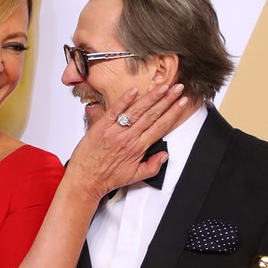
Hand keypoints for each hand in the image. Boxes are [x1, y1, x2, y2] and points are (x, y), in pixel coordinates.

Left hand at [66, 84, 188, 198]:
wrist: (85, 180)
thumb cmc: (106, 177)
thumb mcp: (134, 177)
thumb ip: (152, 166)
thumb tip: (164, 155)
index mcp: (138, 148)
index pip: (161, 126)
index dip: (173, 113)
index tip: (182, 103)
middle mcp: (128, 138)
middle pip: (153, 115)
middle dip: (168, 100)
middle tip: (178, 88)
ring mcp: (115, 131)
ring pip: (137, 111)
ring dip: (152, 97)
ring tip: (163, 87)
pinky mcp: (101, 126)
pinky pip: (115, 110)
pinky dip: (124, 100)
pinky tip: (134, 90)